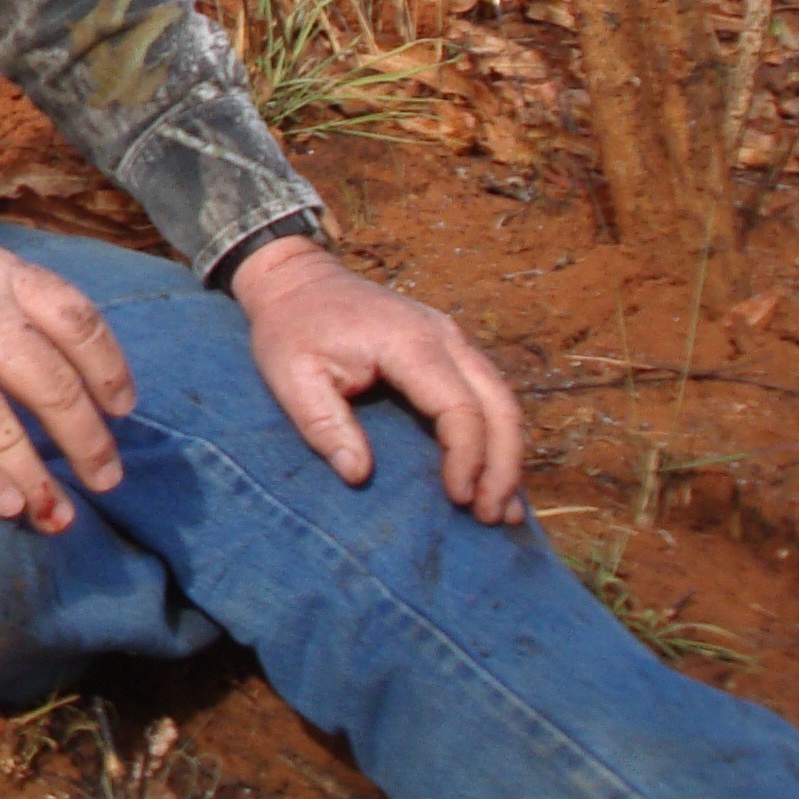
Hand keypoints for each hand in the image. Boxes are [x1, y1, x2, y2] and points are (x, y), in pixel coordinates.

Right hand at [0, 221, 135, 532]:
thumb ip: (8, 300)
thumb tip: (67, 362)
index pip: (77, 321)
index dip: (110, 370)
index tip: (124, 408)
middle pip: (54, 385)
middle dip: (88, 442)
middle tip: (107, 477)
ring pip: (8, 430)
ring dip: (40, 482)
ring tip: (59, 515)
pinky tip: (7, 505)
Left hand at [228, 237, 527, 524]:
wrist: (296, 279)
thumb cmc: (291, 328)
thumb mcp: (290, 375)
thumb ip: (323, 423)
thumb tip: (359, 474)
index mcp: (408, 343)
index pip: (459, 408)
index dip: (466, 458)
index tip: (457, 499)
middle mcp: (444, 336)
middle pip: (498, 404)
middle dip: (503, 466)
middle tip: (492, 518)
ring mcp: (452, 337)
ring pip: (502, 398)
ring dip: (508, 455)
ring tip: (503, 510)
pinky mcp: (450, 346)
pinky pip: (487, 392)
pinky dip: (497, 434)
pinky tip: (496, 475)